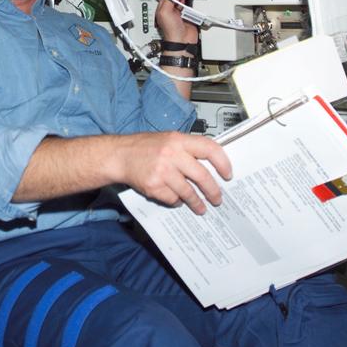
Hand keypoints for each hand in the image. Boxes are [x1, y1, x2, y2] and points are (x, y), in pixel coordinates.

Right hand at [113, 131, 231, 214]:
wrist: (119, 156)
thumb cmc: (144, 147)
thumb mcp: (168, 139)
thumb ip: (188, 148)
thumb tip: (212, 163)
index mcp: (178, 140)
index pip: (209, 148)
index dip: (222, 162)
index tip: (227, 174)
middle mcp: (171, 154)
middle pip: (202, 176)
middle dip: (213, 191)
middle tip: (218, 198)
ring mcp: (162, 171)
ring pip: (188, 192)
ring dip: (197, 202)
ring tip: (201, 207)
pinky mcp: (154, 186)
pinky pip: (173, 199)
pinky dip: (177, 201)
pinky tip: (177, 200)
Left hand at [154, 0, 198, 47]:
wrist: (182, 40)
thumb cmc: (171, 31)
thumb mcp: (165, 12)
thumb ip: (169, 0)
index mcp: (163, 8)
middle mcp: (171, 10)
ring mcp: (180, 12)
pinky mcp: (189, 15)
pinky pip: (191, 6)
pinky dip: (192, 3)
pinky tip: (192, 1)